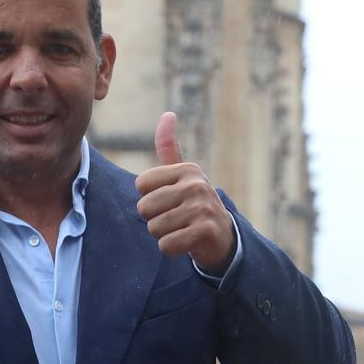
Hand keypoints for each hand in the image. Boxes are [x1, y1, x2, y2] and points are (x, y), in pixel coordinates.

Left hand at [135, 114, 234, 272]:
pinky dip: (171, 249)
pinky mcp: (205, 232)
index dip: (149, 198)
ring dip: (163, 235)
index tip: (169, 201)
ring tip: (181, 230)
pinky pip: (166, 245)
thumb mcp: (182, 176)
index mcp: (187, 169)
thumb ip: (169, 147)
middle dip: (154, 219)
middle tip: (175, 219)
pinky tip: (186, 243)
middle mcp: (196, 185)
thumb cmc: (194, 205)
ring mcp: (202, 208)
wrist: (222, 237)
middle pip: (144, 208)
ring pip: (154, 228)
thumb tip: (167, 114)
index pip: (141, 185)